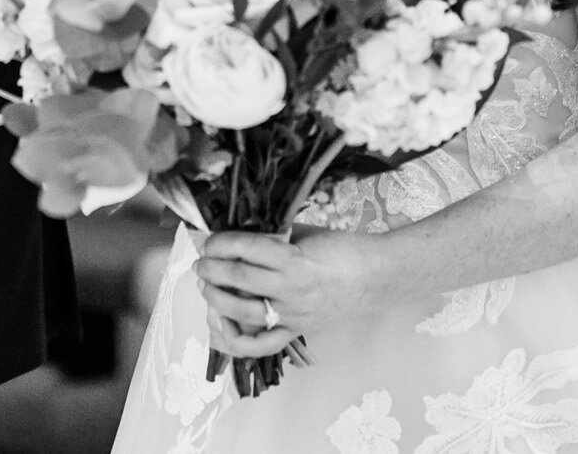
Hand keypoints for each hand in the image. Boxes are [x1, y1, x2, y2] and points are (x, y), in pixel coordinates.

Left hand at [193, 229, 385, 357]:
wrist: (376, 277)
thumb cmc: (342, 249)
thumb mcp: (305, 233)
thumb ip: (272, 236)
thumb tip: (236, 235)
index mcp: (294, 258)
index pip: (245, 249)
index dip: (220, 243)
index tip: (208, 241)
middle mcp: (291, 289)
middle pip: (239, 280)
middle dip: (211, 270)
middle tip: (200, 264)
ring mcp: (293, 314)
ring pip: (243, 312)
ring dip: (217, 299)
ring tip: (206, 287)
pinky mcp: (296, 331)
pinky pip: (261, 344)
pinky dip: (237, 340)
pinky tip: (223, 325)